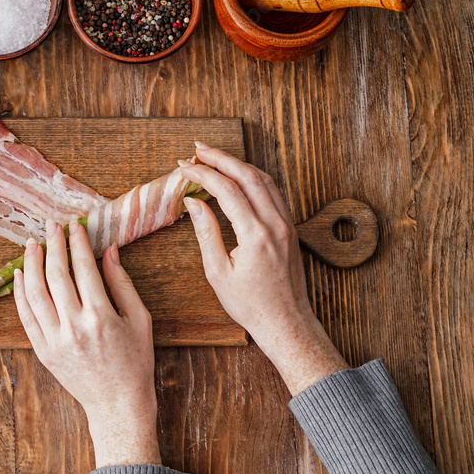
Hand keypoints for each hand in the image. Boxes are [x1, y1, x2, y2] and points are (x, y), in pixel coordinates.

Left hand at [14, 219, 160, 467]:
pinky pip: (26, 316)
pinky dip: (20, 293)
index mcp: (102, 316)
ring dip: (32, 264)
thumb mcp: (140, 319)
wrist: (118, 405)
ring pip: (35, 293)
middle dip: (54, 246)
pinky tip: (21, 274)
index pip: (84, 268)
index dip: (77, 243)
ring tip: (32, 244)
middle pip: (56, 275)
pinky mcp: (43, 351)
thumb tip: (109, 250)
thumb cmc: (135, 362)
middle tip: (51, 226)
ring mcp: (55, 340)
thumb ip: (122, 282)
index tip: (75, 226)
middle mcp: (75, 327)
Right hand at [178, 142, 348, 395]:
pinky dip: (254, 177)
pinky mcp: (290, 228)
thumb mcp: (218, 272)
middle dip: (221, 158)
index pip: (226, 189)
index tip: (184, 167)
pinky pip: (273, 191)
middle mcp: (275, 224)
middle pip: (248, 175)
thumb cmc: (250, 305)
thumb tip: (194, 202)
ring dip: (238, 164)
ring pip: (264, 179)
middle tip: (197, 150)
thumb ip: (206, 232)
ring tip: (215, 158)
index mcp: (255, 235)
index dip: (203, 173)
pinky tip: (240, 176)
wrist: (286, 323)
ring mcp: (286, 224)